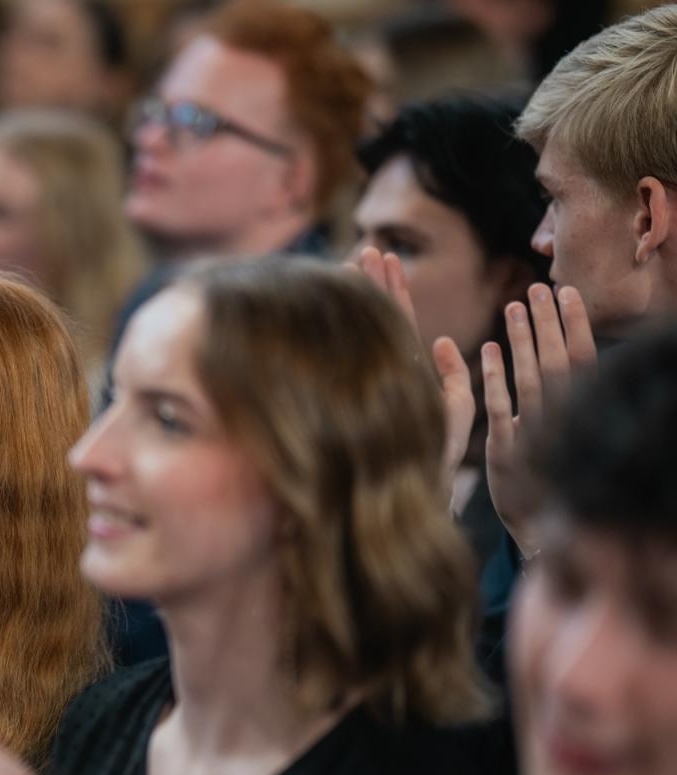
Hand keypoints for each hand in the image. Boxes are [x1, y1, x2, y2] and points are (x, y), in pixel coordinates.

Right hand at [352, 246, 476, 497]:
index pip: (400, 320)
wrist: (419, 495)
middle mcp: (389, 370)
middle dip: (374, 281)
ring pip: (371, 325)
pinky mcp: (368, 385)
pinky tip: (347, 292)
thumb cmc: (440, 459)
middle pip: (382, 315)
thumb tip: (440, 341)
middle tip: (367, 249)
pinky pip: (366, 344)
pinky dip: (357, 317)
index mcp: (409, 371)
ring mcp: (375, 377)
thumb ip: (454, 379)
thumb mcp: (458, 413)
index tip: (383, 256)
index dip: (392, 288)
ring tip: (359, 257)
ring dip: (366, 290)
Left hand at [482, 284, 595, 556]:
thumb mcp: (561, 434)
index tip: (567, 291)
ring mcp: (536, 437)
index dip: (576, 324)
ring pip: (532, 380)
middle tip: (537, 287)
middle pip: (558, 362)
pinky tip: (489, 348)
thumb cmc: (552, 474)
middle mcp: (565, 422)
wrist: (540, 530)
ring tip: (514, 304)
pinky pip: (502, 409)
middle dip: (548, 323)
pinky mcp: (507, 453)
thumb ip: (557, 399)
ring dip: (524, 340)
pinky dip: (497, 378)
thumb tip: (553, 359)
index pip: (583, 359)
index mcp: (581, 414)